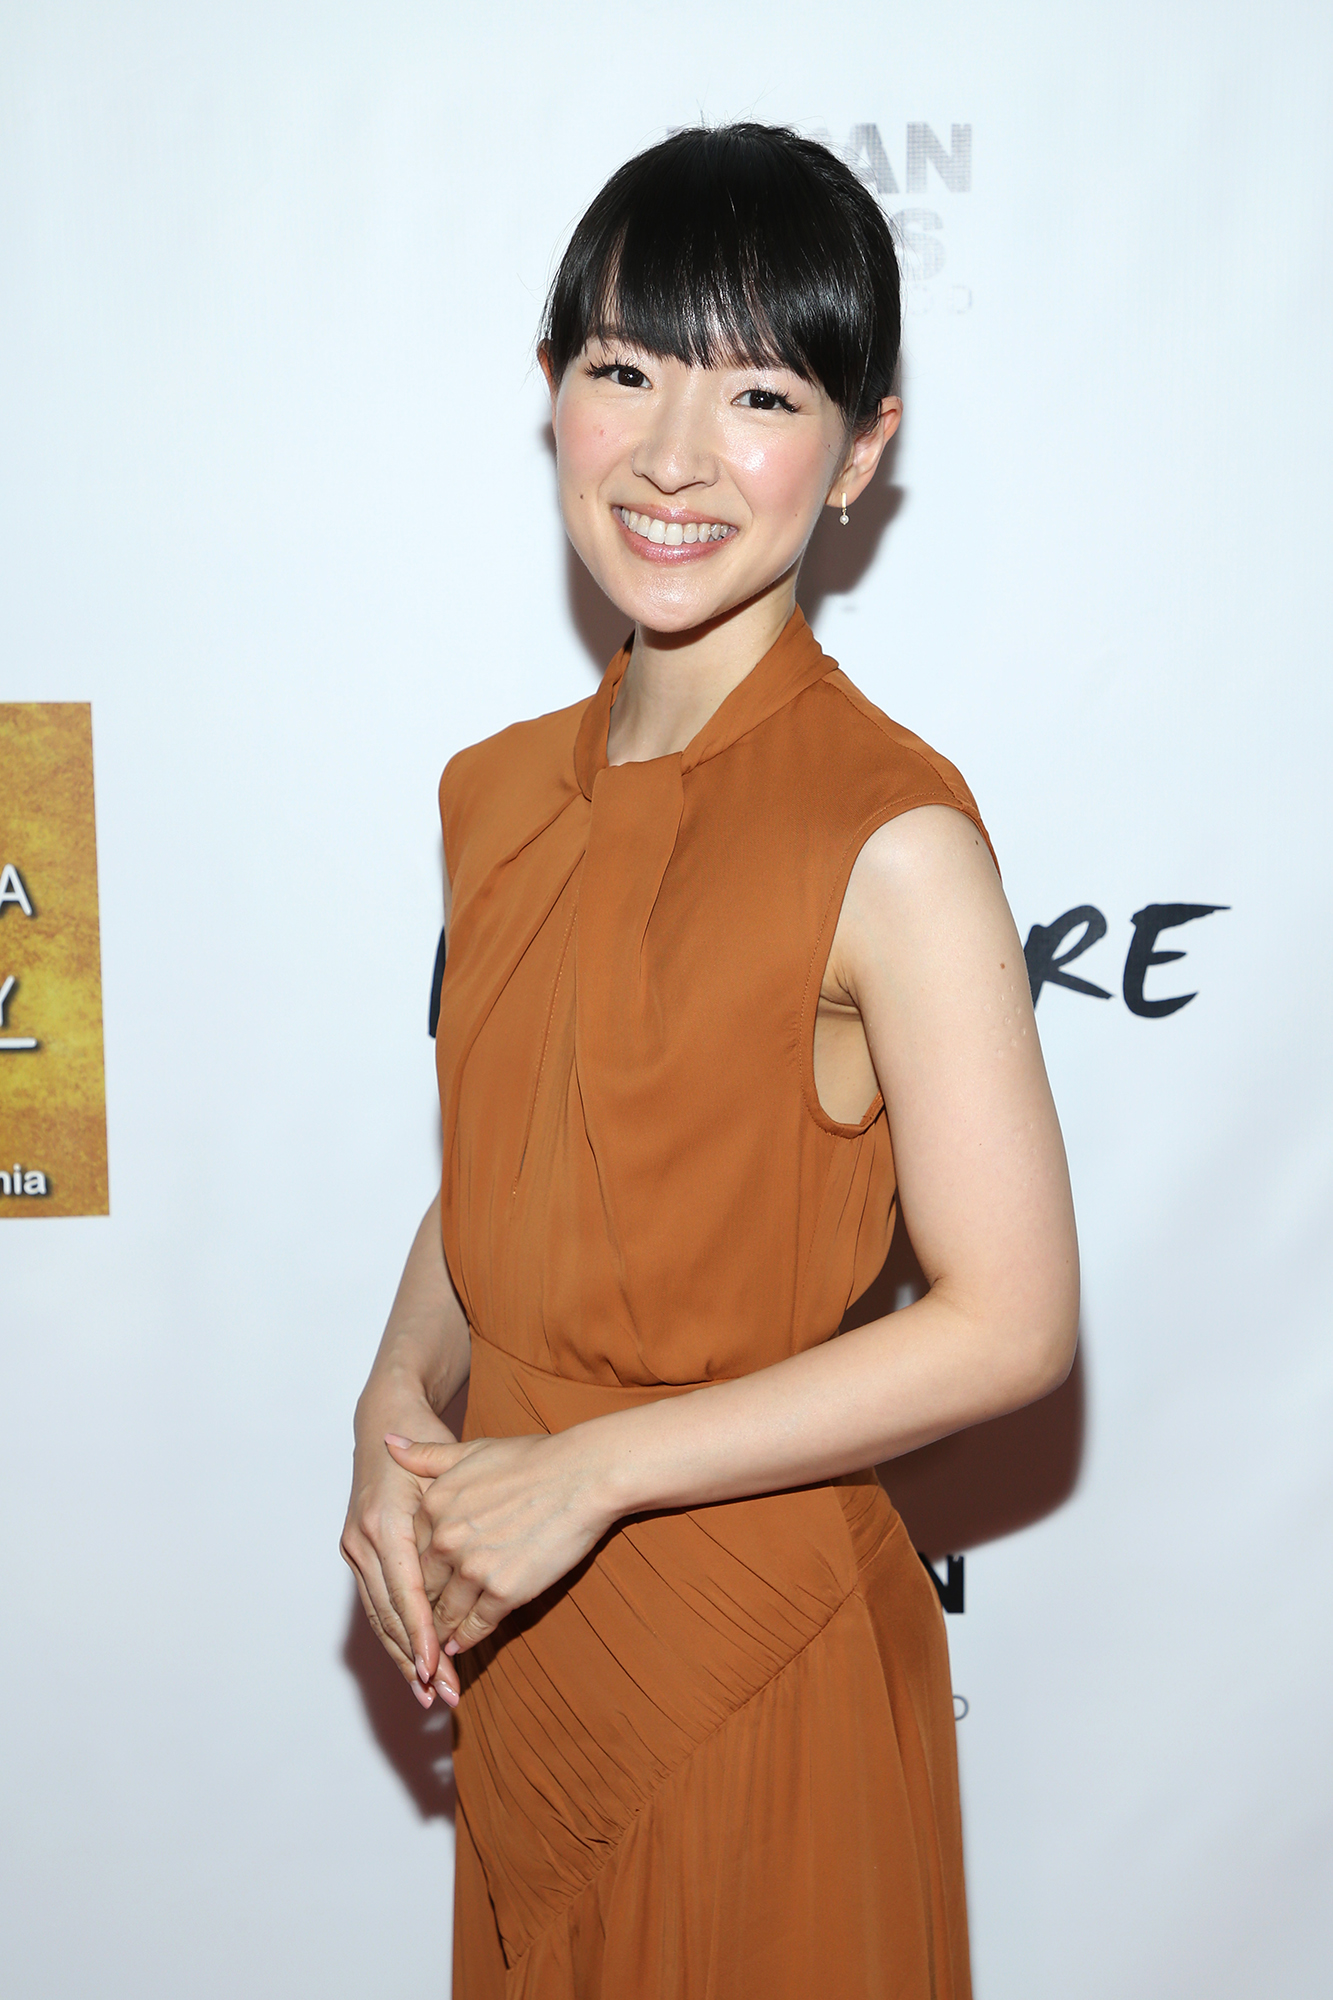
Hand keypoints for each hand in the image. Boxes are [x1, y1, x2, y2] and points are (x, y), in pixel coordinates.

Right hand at [341, 1414, 461, 1710]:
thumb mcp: (446, 1468)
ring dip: (406, 1657)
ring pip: (380, 1617)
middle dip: (417, 1661)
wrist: (386, 1411)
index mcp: (385, 1524)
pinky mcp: (359, 1551)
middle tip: (445, 1696)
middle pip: (390, 1616)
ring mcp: (356, 1548)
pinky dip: (397, 1635)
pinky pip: (377, 1603)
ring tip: (433, 1693)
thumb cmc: (426, 1435)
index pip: (405, 1594)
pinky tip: (417, 1661)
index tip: (439, 1669)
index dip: (421, 1635)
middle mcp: (363, 1541)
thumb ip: (453, 1515)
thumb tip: (468, 1563)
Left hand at [384, 1427, 614, 1656]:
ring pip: (445, 1611)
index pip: (411, 1551)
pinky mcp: (505, 1592)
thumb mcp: (472, 1450)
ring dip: (439, 1630)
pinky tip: (460, 1646)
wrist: (583, 1475)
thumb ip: (426, 1455)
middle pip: (423, 1585)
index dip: (412, 1571)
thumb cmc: (534, 1459)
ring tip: (434, 1643)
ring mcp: (473, 1569)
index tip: (412, 1585)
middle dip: (420, 1606)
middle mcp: (446, 1539)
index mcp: (434, 1505)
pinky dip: (466, 1639)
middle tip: (415, 1626)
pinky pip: (476, 1625)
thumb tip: (388, 1441)